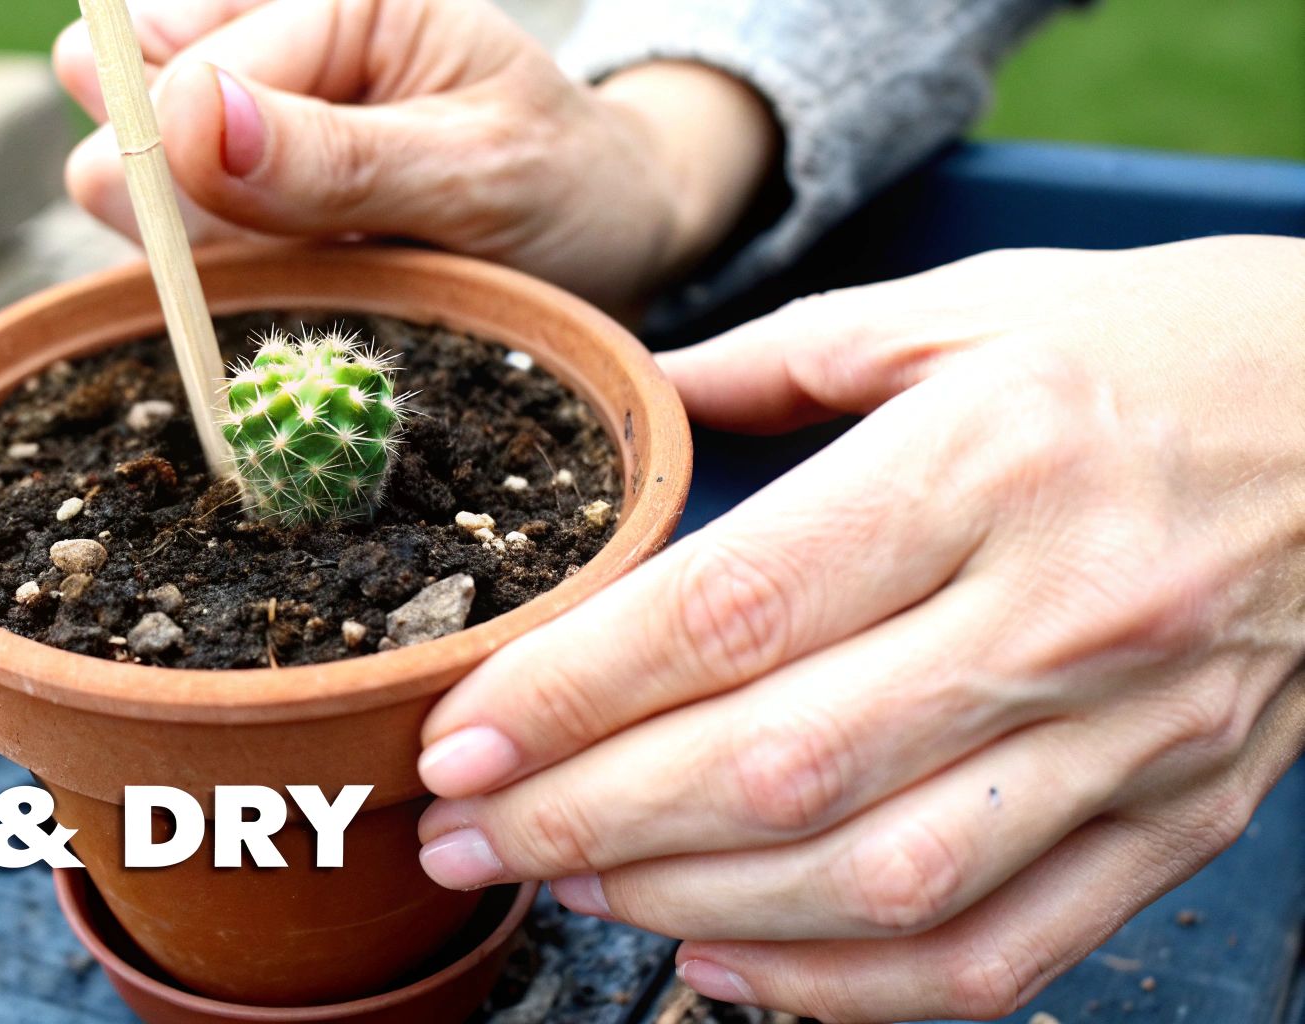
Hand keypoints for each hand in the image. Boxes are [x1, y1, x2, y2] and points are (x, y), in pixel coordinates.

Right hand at [52, 0, 777, 310]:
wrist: (613, 250)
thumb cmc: (567, 192)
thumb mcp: (475, 177)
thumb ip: (334, 158)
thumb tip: (186, 116)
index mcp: (343, 6)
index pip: (183, 72)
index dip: (184, 165)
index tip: (247, 238)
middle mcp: (284, 50)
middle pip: (133, 120)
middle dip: (191, 207)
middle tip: (305, 253)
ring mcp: (258, 131)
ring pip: (141, 194)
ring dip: (215, 255)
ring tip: (328, 266)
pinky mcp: (252, 205)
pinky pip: (184, 251)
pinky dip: (228, 285)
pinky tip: (303, 288)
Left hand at [414, 235, 1304, 1020]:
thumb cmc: (1156, 349)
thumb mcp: (968, 310)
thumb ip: (788, 360)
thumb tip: (644, 398)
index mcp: (986, 462)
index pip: (733, 609)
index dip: (573, 694)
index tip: (459, 739)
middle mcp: (1058, 614)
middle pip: (778, 762)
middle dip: (588, 817)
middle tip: (464, 835)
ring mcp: (1128, 739)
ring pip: (875, 878)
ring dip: (689, 905)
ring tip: (565, 888)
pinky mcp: (1174, 821)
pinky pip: (1000, 953)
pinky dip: (848, 991)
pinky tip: (728, 971)